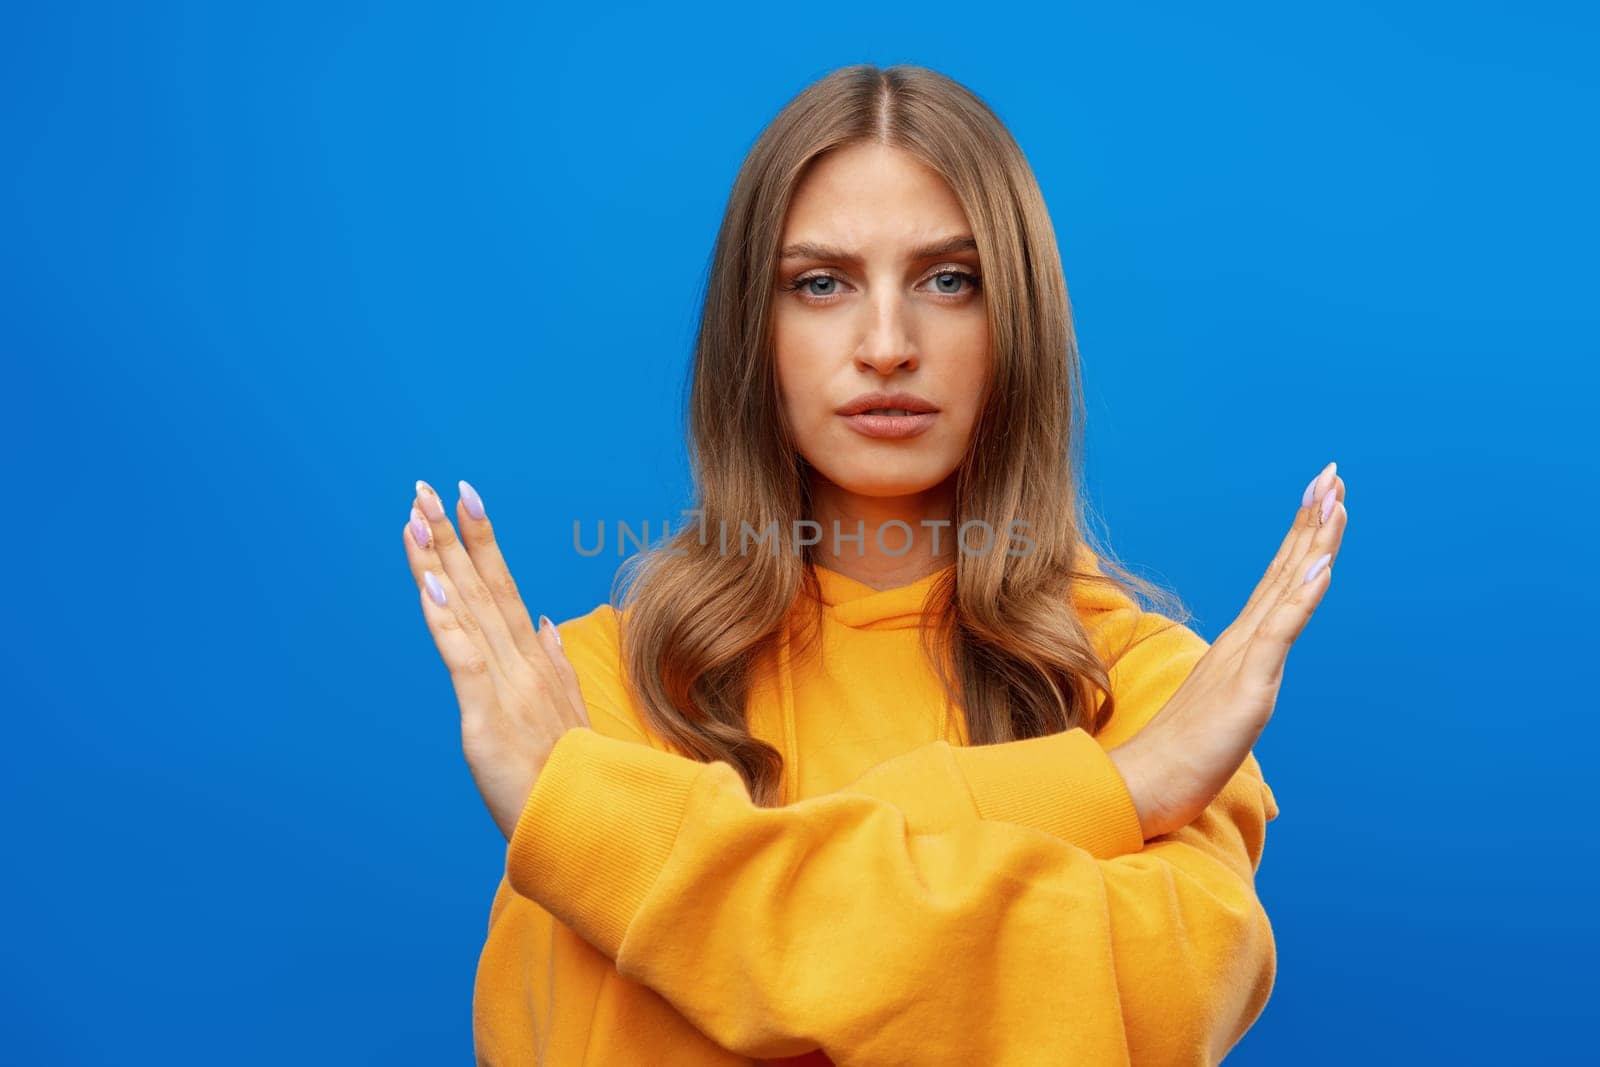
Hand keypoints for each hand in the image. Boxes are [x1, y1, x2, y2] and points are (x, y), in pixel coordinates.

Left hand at [401, 478, 591, 841]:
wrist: (587, 827)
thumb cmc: (576, 778)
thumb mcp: (568, 713)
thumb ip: (556, 665)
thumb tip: (547, 624)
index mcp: (537, 663)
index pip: (505, 590)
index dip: (484, 544)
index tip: (466, 500)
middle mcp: (523, 664)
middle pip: (483, 588)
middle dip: (454, 536)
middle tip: (426, 488)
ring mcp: (506, 687)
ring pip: (469, 611)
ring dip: (441, 561)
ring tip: (417, 518)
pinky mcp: (487, 717)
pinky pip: (463, 659)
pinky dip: (445, 620)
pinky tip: (429, 585)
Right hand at [1109, 462, 1347, 840]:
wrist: (1143, 786)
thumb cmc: (1176, 758)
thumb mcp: (1222, 714)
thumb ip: (1236, 690)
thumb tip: (1247, 683)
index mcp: (1239, 648)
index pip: (1277, 582)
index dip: (1301, 539)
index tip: (1320, 498)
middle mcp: (1241, 642)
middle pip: (1284, 570)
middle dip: (1311, 521)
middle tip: (1331, 474)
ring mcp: (1243, 660)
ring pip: (1285, 589)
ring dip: (1312, 542)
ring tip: (1334, 500)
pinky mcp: (1247, 686)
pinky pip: (1280, 634)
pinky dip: (1302, 596)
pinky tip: (1321, 566)